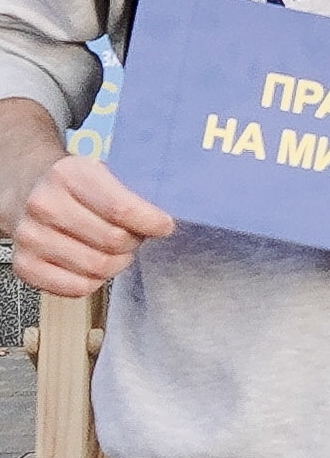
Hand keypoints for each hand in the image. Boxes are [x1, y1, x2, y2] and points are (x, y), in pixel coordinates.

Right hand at [9, 154, 173, 298]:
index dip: (151, 222)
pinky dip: (95, 281)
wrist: (27, 190)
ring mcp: (31, 237)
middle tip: (135, 235)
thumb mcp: (103, 170)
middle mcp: (44, 205)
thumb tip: (175, 209)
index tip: (164, 225)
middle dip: (134, 241)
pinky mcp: (25, 265)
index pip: (121, 209)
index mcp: (68, 175)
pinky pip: (76, 287)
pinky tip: (95, 263)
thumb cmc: (76, 185)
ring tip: (115, 249)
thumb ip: (135, 187)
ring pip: (97, 267)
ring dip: (117, 262)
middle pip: (113, 241)